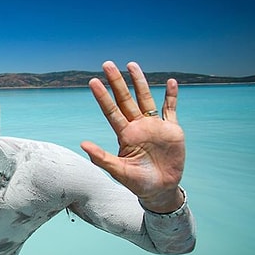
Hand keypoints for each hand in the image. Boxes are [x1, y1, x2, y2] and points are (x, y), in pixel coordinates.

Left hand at [80, 61, 184, 212]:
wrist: (161, 190)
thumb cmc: (137, 183)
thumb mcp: (119, 171)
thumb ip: (102, 158)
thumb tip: (82, 144)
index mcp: (125, 135)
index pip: (111, 111)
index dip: (102, 96)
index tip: (93, 81)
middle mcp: (137, 126)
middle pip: (125, 99)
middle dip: (117, 82)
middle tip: (107, 64)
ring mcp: (154, 126)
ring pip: (145, 98)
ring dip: (139, 82)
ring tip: (131, 65)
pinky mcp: (171, 130)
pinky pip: (171, 109)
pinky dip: (171, 96)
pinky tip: (170, 82)